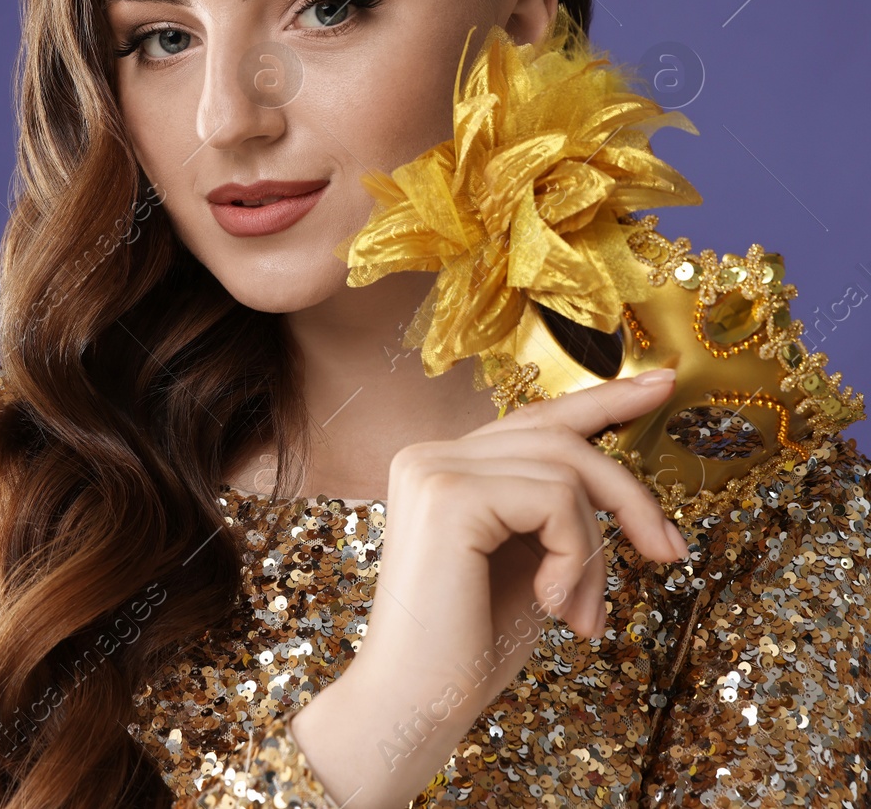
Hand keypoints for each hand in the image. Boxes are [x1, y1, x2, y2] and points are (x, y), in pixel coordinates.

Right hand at [289, 370, 687, 807]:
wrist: (415, 702)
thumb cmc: (469, 645)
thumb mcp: (528, 562)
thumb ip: (554, 510)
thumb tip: (622, 479)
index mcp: (442, 465)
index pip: (536, 418)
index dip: (604, 398)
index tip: (665, 383)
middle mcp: (430, 454)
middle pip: (561, 438)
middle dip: (628, 495)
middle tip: (670, 555)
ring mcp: (434, 468)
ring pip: (567, 471)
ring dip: (596, 551)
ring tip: (583, 614)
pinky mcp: (449, 495)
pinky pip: (555, 501)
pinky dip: (577, 559)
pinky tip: (555, 608)